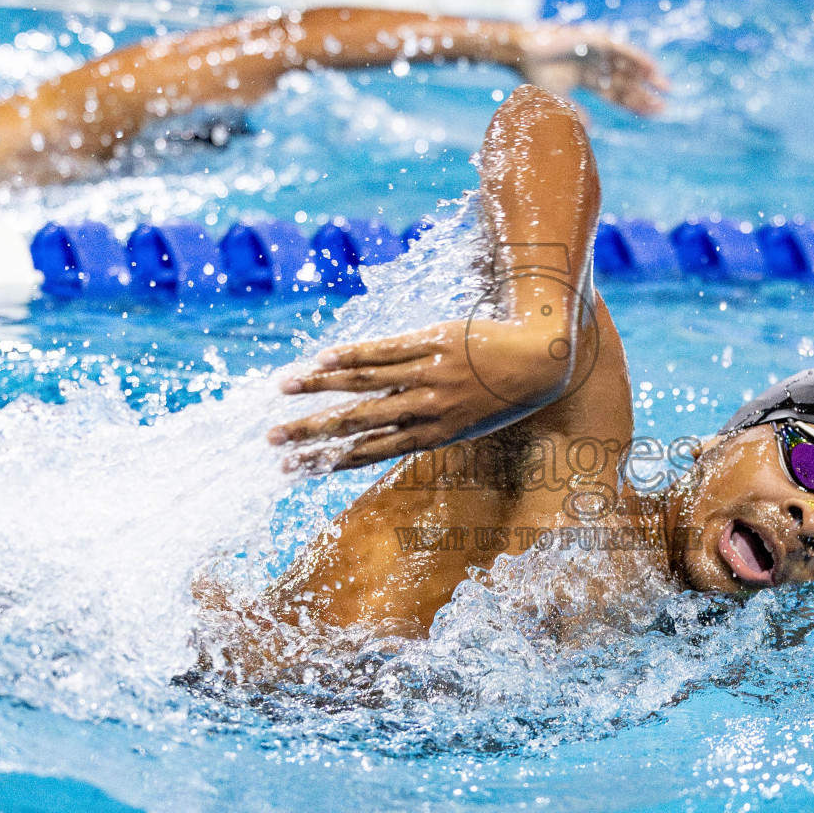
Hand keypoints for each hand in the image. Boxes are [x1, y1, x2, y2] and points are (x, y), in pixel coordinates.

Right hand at [267, 318, 576, 472]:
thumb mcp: (469, 422)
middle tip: (271, 440)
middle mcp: (427, 409)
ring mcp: (430, 375)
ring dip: (320, 388)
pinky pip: (387, 350)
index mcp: (433, 436)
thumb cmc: (504, 394)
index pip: (368, 453)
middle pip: (357, 423)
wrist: (542, 359)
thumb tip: (389, 431)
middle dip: (311, 433)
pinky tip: (322, 359)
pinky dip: (352, 354)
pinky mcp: (435, 342)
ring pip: (365, 383)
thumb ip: (428, 426)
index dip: (326, 462)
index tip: (291, 470)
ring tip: (283, 389)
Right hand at [514, 24, 668, 116]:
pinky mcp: (598, 40)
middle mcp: (596, 64)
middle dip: (645, 94)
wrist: (523, 53)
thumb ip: (576, 111)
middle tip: (664, 107)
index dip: (633, 105)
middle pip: (626, 82)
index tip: (652, 115)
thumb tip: (590, 127)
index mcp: (588, 78)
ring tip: (666, 87)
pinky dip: (638, 58)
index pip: (616, 94)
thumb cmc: (536, 74)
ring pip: (628, 66)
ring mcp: (598, 52)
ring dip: (648, 75)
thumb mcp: (559, 99)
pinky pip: (623, 50)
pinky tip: (652, 68)